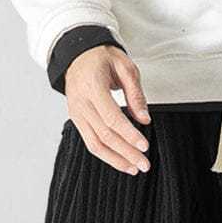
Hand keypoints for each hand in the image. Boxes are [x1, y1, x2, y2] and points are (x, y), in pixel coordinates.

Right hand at [65, 45, 150, 174]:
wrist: (76, 54)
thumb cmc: (100, 57)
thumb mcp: (124, 66)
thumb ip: (135, 93)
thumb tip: (144, 119)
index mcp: (93, 85)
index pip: (112, 117)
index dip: (129, 134)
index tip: (144, 145)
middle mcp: (81, 102)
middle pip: (105, 135)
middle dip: (126, 152)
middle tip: (144, 164)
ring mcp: (77, 113)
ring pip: (96, 144)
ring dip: (116, 160)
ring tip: (134, 168)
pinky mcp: (77, 121)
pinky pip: (91, 143)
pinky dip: (106, 156)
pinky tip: (120, 162)